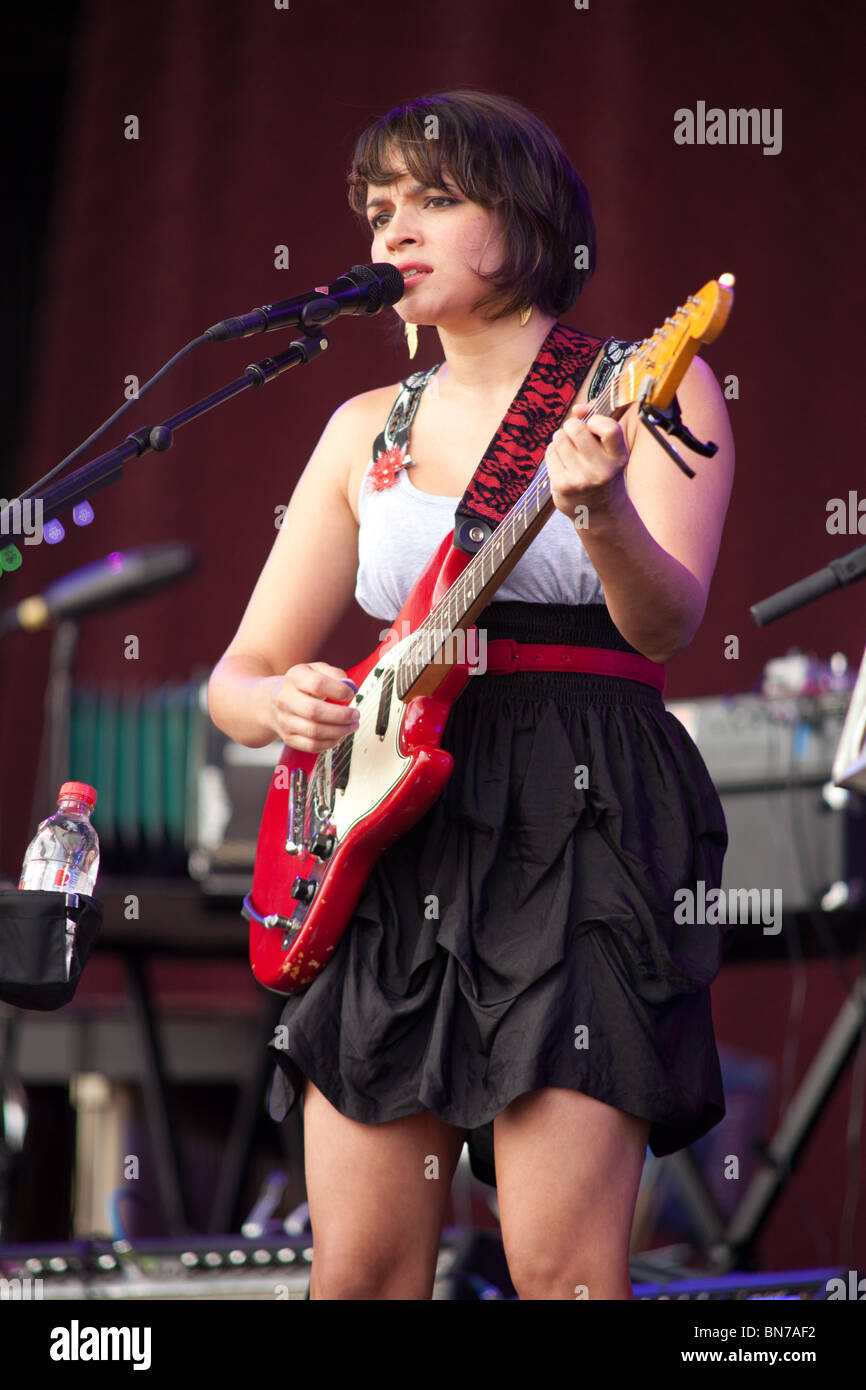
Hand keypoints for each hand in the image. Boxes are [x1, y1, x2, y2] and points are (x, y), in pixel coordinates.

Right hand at [266, 662, 359, 752]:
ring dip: (339, 731)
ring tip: (351, 725)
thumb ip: (335, 674)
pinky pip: (312, 746)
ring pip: (314, 732)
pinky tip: (339, 734)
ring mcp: (285, 721)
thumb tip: (350, 686)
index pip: (317, 684)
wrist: (272, 701)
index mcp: (294, 678)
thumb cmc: (302, 685)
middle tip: (355, 715)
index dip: (338, 690)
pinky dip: (330, 742)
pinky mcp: (288, 738)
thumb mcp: (316, 670)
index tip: (351, 693)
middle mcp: (285, 699)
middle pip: (314, 711)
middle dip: (341, 715)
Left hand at [546, 401, 630, 528]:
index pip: (609, 428)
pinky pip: (550, 453)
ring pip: (559, 439)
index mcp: (618, 458)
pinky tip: (563, 462)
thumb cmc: (604, 473)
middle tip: (574, 433)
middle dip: (572, 426)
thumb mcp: (611, 452)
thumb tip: (577, 409)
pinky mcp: (563, 485)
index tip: (593, 426)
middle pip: (576, 429)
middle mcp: (601, 469)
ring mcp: (580, 478)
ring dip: (561, 438)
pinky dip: (553, 452)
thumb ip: (598, 425)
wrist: (601, 513)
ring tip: (569, 449)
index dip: (596, 420)